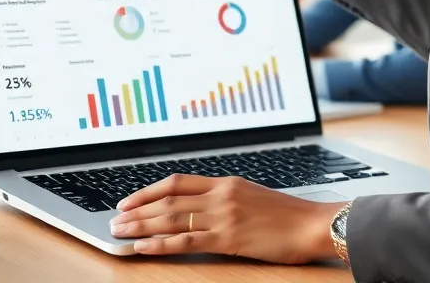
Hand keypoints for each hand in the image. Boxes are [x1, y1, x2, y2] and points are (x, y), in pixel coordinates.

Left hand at [110, 175, 344, 262]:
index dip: (148, 190)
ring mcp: (224, 216)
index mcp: (226, 183)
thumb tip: (201, 207)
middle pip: (168, 200)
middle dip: (137, 210)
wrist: (314, 224)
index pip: (177, 182)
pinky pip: (186, 241)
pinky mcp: (229, 238)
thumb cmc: (289, 216)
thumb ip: (227, 198)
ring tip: (120, 231)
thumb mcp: (253, 196)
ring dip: (141, 226)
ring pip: (171, 219)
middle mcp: (221, 195)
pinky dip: (161, 244)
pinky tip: (144, 247)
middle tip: (115, 219)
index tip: (129, 199)